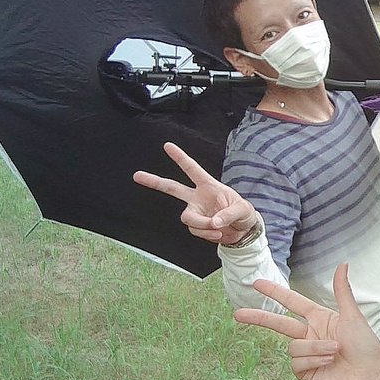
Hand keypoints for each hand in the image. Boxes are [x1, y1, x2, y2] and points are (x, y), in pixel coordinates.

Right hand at [133, 142, 258, 244]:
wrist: (243, 231)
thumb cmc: (243, 213)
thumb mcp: (242, 210)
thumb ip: (228, 215)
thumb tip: (213, 222)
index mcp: (208, 185)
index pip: (192, 169)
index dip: (180, 157)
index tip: (167, 145)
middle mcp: (197, 197)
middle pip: (171, 188)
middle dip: (154, 181)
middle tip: (137, 175)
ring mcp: (195, 211)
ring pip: (188, 218)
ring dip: (203, 226)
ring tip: (219, 228)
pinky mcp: (196, 226)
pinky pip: (195, 231)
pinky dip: (207, 234)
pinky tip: (218, 233)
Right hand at [234, 264, 379, 379]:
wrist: (368, 379)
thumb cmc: (365, 348)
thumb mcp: (352, 317)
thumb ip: (342, 291)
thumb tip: (343, 264)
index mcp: (319, 318)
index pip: (292, 302)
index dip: (275, 292)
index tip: (256, 283)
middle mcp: (309, 334)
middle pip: (278, 323)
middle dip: (259, 317)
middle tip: (237, 314)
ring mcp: (305, 353)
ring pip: (294, 346)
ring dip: (315, 347)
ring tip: (335, 351)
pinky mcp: (303, 371)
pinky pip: (297, 361)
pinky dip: (313, 359)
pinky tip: (328, 363)